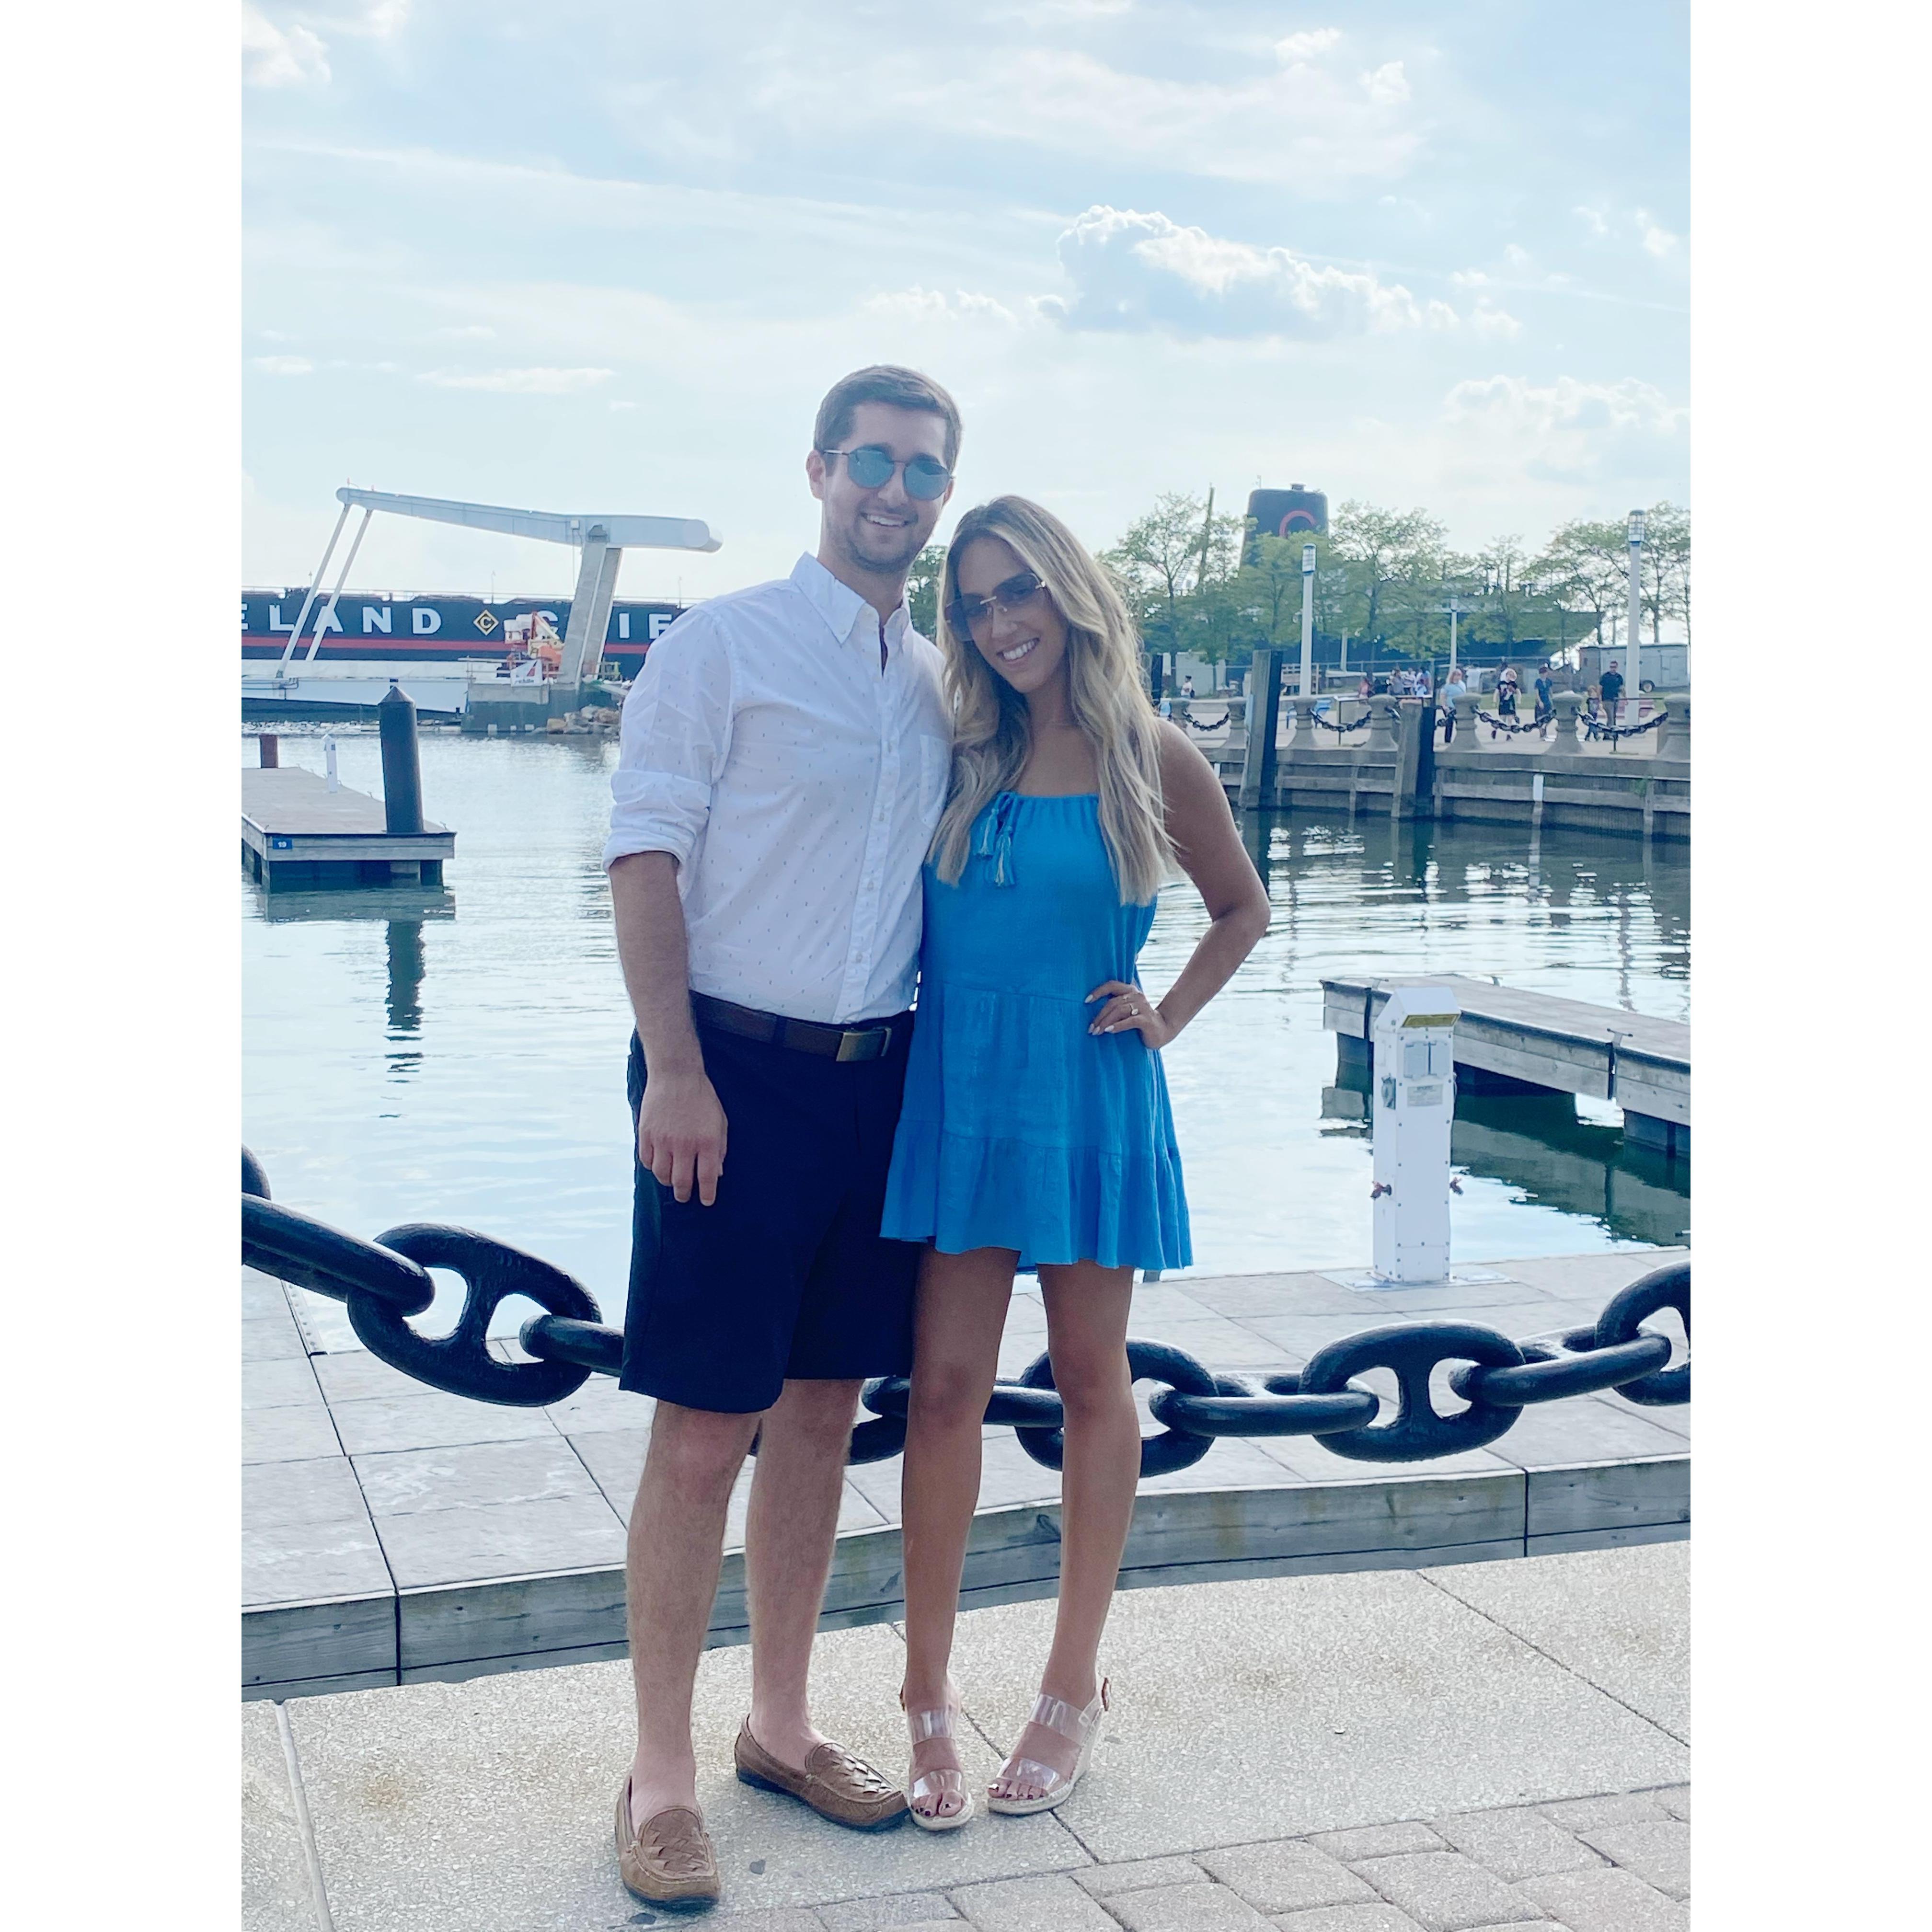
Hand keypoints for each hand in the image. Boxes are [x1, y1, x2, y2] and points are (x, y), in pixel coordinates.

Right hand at [638, 1070, 728, 1204]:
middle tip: (684, 1197)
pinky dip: (653, 1167)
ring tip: (672, 1180)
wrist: (676, 1075)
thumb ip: (720, 1149)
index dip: (706, 1194)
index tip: (706, 1201)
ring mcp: (663, 1140)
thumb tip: (717, 1173)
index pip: (706, 1178)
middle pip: (681, 1182)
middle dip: (684, 1194)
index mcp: (707, 1141)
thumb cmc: (702, 1098)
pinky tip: (659, 1164)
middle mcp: (684, 1144)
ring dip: (667, 1182)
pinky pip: (647, 1161)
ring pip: (662, 1174)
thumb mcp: (720, 1122)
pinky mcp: (646, 1134)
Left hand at [1085, 980, 1174, 1048]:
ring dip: (1105, 1022)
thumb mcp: (1127, 1010)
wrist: (1162, 1031)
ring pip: (1119, 1011)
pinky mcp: (1146, 1020)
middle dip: (1099, 1016)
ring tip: (1096, 1032)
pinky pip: (1129, 1021)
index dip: (1098, 991)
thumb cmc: (1139, 1020)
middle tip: (1090, 1028)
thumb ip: (1115, 1005)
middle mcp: (1136, 996)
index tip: (1086, 1001)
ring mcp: (1143, 1007)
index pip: (1112, 985)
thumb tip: (1091, 1006)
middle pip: (1112, 1003)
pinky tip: (1109, 1031)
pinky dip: (1118, 1026)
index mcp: (1130, 990)